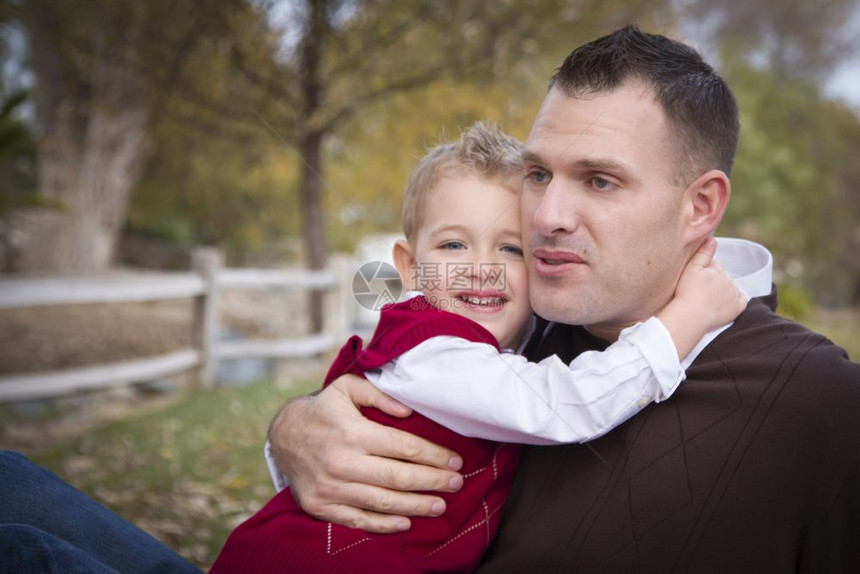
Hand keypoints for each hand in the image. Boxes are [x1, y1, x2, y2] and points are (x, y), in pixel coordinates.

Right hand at [268, 374, 464, 532]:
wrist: (282, 435)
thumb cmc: (323, 409)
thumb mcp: (346, 387)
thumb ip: (378, 394)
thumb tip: (408, 411)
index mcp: (353, 432)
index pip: (404, 448)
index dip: (434, 456)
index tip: (455, 461)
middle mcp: (342, 462)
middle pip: (398, 478)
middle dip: (433, 482)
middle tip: (457, 484)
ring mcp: (330, 487)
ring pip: (382, 502)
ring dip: (415, 506)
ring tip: (440, 505)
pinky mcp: (320, 505)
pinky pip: (357, 519)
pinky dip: (384, 524)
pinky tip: (405, 522)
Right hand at [675, 237, 747, 329]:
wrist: (690, 315)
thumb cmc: (686, 292)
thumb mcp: (691, 268)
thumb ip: (703, 253)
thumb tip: (712, 239)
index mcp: (717, 269)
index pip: (715, 265)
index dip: (706, 270)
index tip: (697, 278)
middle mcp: (728, 280)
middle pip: (723, 276)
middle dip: (715, 279)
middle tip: (701, 289)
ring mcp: (733, 294)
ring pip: (731, 287)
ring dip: (724, 290)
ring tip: (708, 298)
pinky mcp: (736, 309)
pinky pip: (742, 301)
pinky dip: (737, 300)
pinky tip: (726, 303)